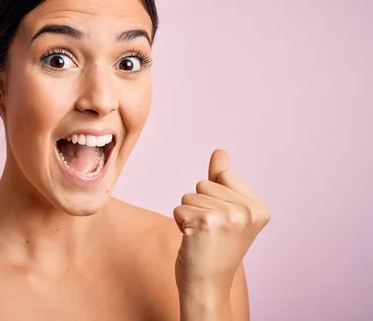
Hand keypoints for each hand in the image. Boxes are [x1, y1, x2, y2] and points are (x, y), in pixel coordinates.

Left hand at [174, 149, 270, 293]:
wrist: (207, 286)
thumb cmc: (214, 249)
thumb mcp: (225, 212)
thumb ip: (222, 180)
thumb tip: (220, 151)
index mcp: (259, 208)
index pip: (223, 176)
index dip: (214, 197)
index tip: (222, 224)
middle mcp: (248, 211)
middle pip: (203, 184)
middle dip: (199, 205)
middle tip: (210, 233)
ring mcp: (229, 217)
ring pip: (189, 196)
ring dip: (188, 215)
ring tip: (201, 237)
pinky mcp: (206, 223)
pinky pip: (179, 208)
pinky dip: (179, 224)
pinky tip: (193, 241)